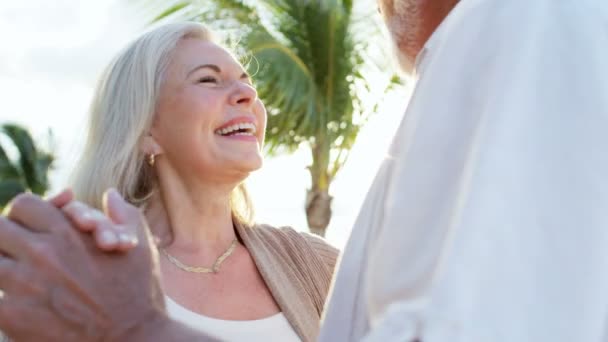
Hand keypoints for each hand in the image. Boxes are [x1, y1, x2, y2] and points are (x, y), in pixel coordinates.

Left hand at [0, 189, 165, 340]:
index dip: (27, 215)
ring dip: (5, 268)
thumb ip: (124, 214)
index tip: (32, 229)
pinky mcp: (12, 315)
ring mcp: (24, 284)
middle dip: (9, 238)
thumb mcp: (140, 246)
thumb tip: (111, 195)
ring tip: (21, 280)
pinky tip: (25, 306)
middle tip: (20, 253)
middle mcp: (41, 252)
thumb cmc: (139, 293)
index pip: (23, 205)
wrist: (133, 340)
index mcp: (67, 231)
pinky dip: (7, 300)